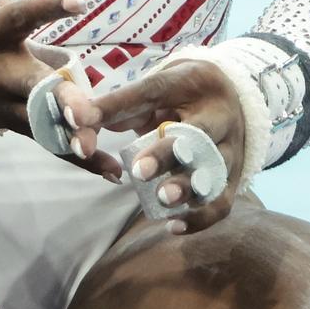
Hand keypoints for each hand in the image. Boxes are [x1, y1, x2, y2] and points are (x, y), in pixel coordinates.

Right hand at [0, 0, 119, 178]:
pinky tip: (113, 173)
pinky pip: (49, 144)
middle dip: (57, 100)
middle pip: (29, 87)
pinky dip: (79, 160)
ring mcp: (2, 104)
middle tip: (86, 110)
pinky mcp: (13, 124)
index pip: (19, 17)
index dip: (47, 8)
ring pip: (40, 123)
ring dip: (71, 137)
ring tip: (104, 148)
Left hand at [90, 58, 246, 233]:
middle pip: (199, 134)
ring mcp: (231, 147)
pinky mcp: (234, 177)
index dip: (119, 106)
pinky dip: (200, 218)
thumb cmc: (180, 97)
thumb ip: (115, 107)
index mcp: (192, 83)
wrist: (232, 98)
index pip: (153, 90)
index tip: (85, 122)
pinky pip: (223, 202)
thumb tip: (75, 121)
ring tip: (163, 200)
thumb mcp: (152, 91)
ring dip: (189, 188)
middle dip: (168, 154)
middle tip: (140, 172)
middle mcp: (219, 114)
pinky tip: (173, 225)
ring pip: (216, 171)